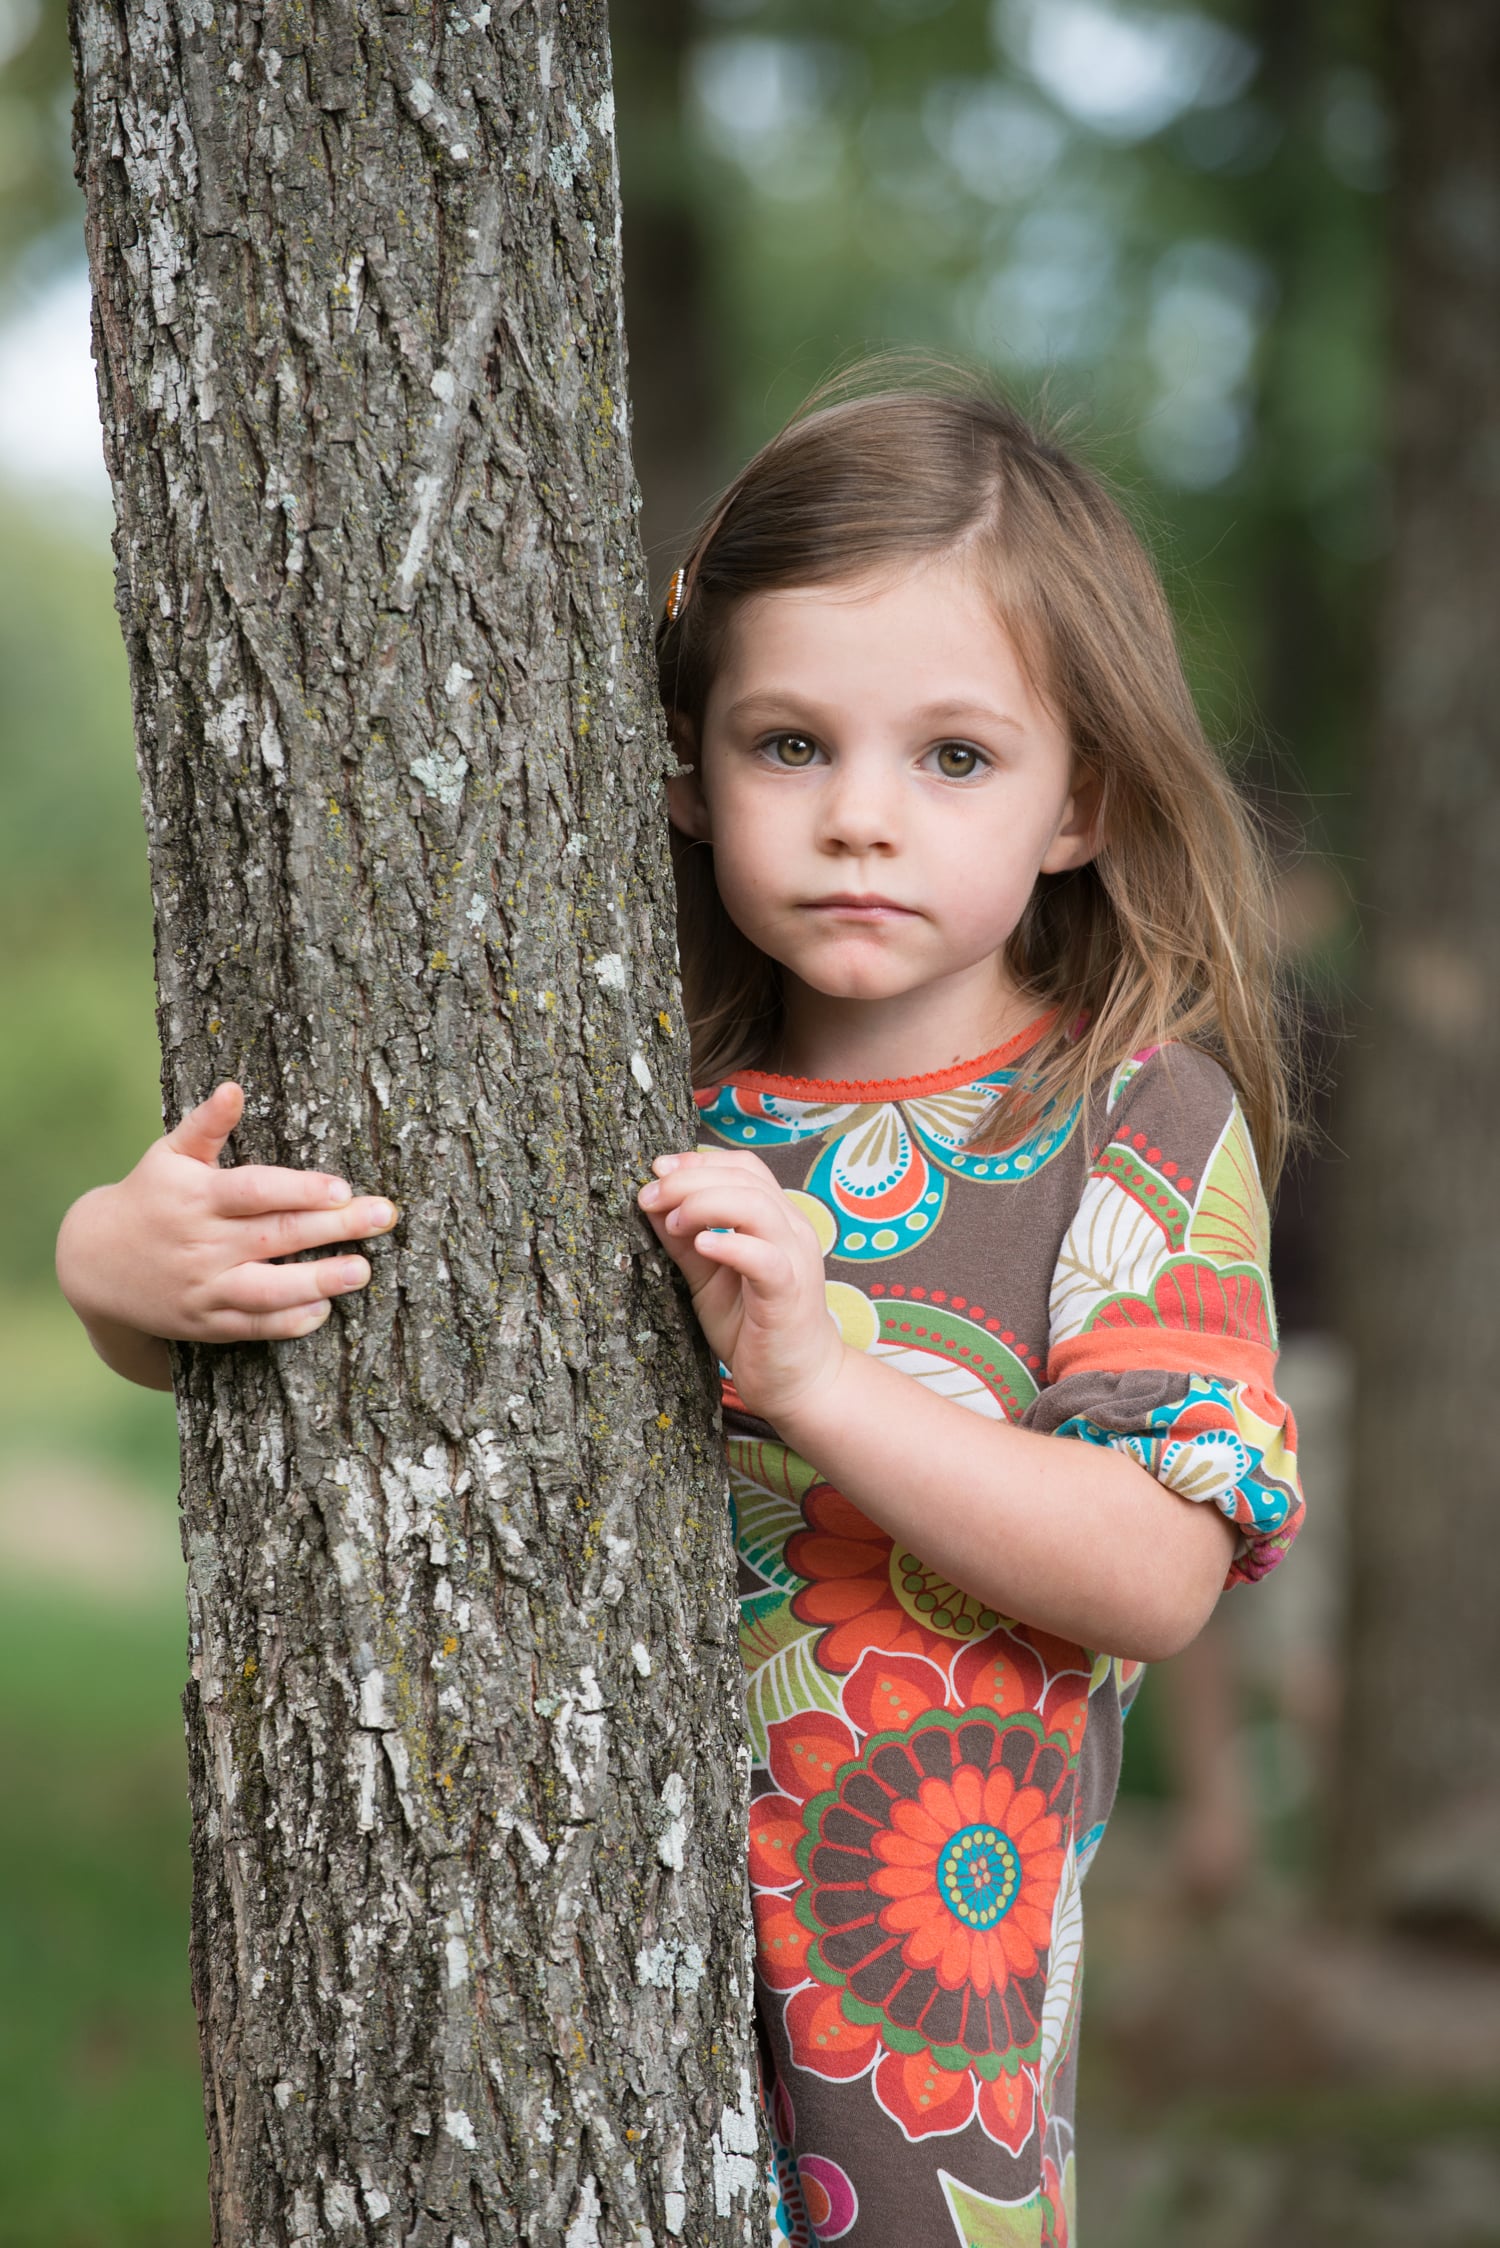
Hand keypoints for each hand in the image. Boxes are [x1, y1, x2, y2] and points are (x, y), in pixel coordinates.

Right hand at [56, 1082, 396, 1381]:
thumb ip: (206, 1125)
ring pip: (267, 1290)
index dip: (301, 1190)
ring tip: (362, 1271)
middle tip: (383, 1217)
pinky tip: (324, 1309)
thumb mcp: (169, 1156)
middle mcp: (202, 1244)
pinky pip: (253, 1326)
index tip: (344, 1189)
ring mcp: (204, 1287)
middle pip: (275, 1236)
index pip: (256, 1192)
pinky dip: (288, 1322)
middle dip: (334, 1227)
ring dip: (318, 1282)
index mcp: (197, 1198)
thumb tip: (234, 1087)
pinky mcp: (206, 1322)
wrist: (95, 1264)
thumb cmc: (149, 1197)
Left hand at [637, 1147, 845, 1428]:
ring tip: (673, 1223)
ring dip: (706, 1204)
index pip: (743, 1168)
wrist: (795, 1381)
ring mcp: (794, 1259)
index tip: (658, 1170)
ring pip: (756, 1207)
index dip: (699, 1161)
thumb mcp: (707, 1275)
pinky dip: (731, 1245)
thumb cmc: (751, 1326)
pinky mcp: (789, 1293)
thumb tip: (650, 1202)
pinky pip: (765, 1258)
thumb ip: (683, 1239)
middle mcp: (791, 1230)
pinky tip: (701, 1245)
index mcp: (775, 1219)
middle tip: (651, 1197)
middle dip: (689, 1180)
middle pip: (745, 1179)